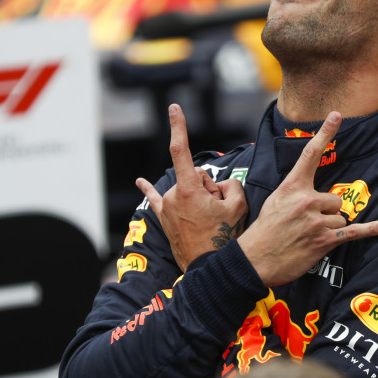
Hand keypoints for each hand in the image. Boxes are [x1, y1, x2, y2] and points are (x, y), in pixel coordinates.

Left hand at [136, 104, 247, 270]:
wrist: (208, 270)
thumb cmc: (224, 239)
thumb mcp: (238, 206)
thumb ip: (231, 186)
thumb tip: (220, 187)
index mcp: (188, 190)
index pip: (180, 150)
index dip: (177, 126)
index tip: (174, 107)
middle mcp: (172, 195)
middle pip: (195, 177)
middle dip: (209, 188)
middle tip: (218, 211)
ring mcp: (166, 207)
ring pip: (187, 190)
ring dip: (199, 199)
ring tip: (208, 222)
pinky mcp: (163, 218)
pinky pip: (154, 198)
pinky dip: (147, 188)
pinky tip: (139, 181)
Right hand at [238, 111, 377, 285]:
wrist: (256, 259)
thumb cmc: (265, 230)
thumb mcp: (275, 201)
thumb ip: (296, 192)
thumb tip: (316, 193)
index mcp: (292, 186)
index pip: (310, 154)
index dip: (325, 133)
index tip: (337, 116)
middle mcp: (306, 199)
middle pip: (335, 200)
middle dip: (326, 212)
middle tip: (306, 225)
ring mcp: (316, 220)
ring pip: (340, 218)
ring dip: (330, 228)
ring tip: (308, 237)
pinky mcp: (325, 240)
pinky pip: (354, 231)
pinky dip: (372, 229)